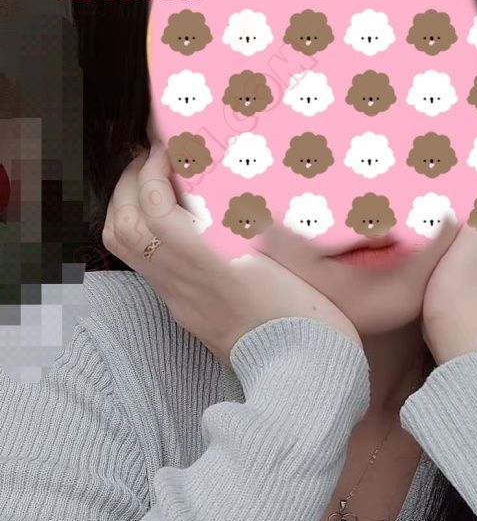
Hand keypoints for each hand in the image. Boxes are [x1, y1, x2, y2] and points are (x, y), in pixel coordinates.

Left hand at [101, 143, 361, 366]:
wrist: (305, 374)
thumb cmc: (309, 315)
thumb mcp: (289, 255)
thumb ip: (252, 217)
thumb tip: (228, 182)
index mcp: (210, 264)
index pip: (155, 205)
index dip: (155, 168)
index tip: (170, 146)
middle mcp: (184, 283)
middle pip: (123, 226)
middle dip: (129, 182)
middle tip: (153, 159)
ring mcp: (180, 302)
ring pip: (125, 249)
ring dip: (128, 209)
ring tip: (154, 187)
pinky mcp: (187, 315)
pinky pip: (148, 266)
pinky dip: (147, 234)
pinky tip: (179, 226)